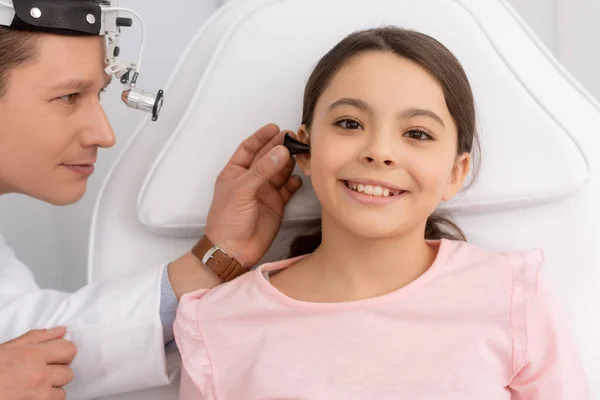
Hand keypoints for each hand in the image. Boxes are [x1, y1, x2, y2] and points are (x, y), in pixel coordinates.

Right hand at [0, 327, 76, 399]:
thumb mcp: (9, 347)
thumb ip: (39, 337)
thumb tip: (62, 331)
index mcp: (33, 356)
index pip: (69, 350)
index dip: (64, 351)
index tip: (56, 354)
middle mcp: (39, 376)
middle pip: (68, 372)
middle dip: (57, 371)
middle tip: (40, 371)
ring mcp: (38, 396)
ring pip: (62, 391)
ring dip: (51, 389)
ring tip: (33, 385)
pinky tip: (31, 395)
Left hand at [205, 123, 302, 266]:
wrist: (233, 250)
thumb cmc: (228, 219)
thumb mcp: (242, 190)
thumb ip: (262, 170)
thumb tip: (281, 151)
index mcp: (235, 172)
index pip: (248, 148)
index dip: (261, 137)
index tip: (275, 127)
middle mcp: (250, 180)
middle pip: (267, 157)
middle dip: (279, 146)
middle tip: (294, 137)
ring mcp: (264, 192)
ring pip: (279, 171)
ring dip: (289, 162)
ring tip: (300, 153)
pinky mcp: (276, 205)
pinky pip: (287, 189)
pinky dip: (294, 182)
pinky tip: (299, 177)